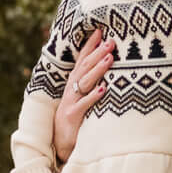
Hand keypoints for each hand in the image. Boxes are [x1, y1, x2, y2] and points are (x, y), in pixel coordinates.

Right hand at [52, 32, 111, 162]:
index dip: (91, 45)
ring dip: (98, 69)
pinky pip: (84, 104)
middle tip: (111, 41)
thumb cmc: (75, 115)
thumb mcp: (82, 95)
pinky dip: (93, 96)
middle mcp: (72, 88)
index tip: (101, 30)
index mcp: (74, 81)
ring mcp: (71, 101)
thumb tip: (107, 62)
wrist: (60, 141)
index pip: (83, 59)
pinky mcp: (73, 115)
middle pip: (85, 67)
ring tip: (109, 58)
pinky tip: (103, 89)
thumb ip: (91, 80)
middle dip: (98, 52)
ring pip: (85, 82)